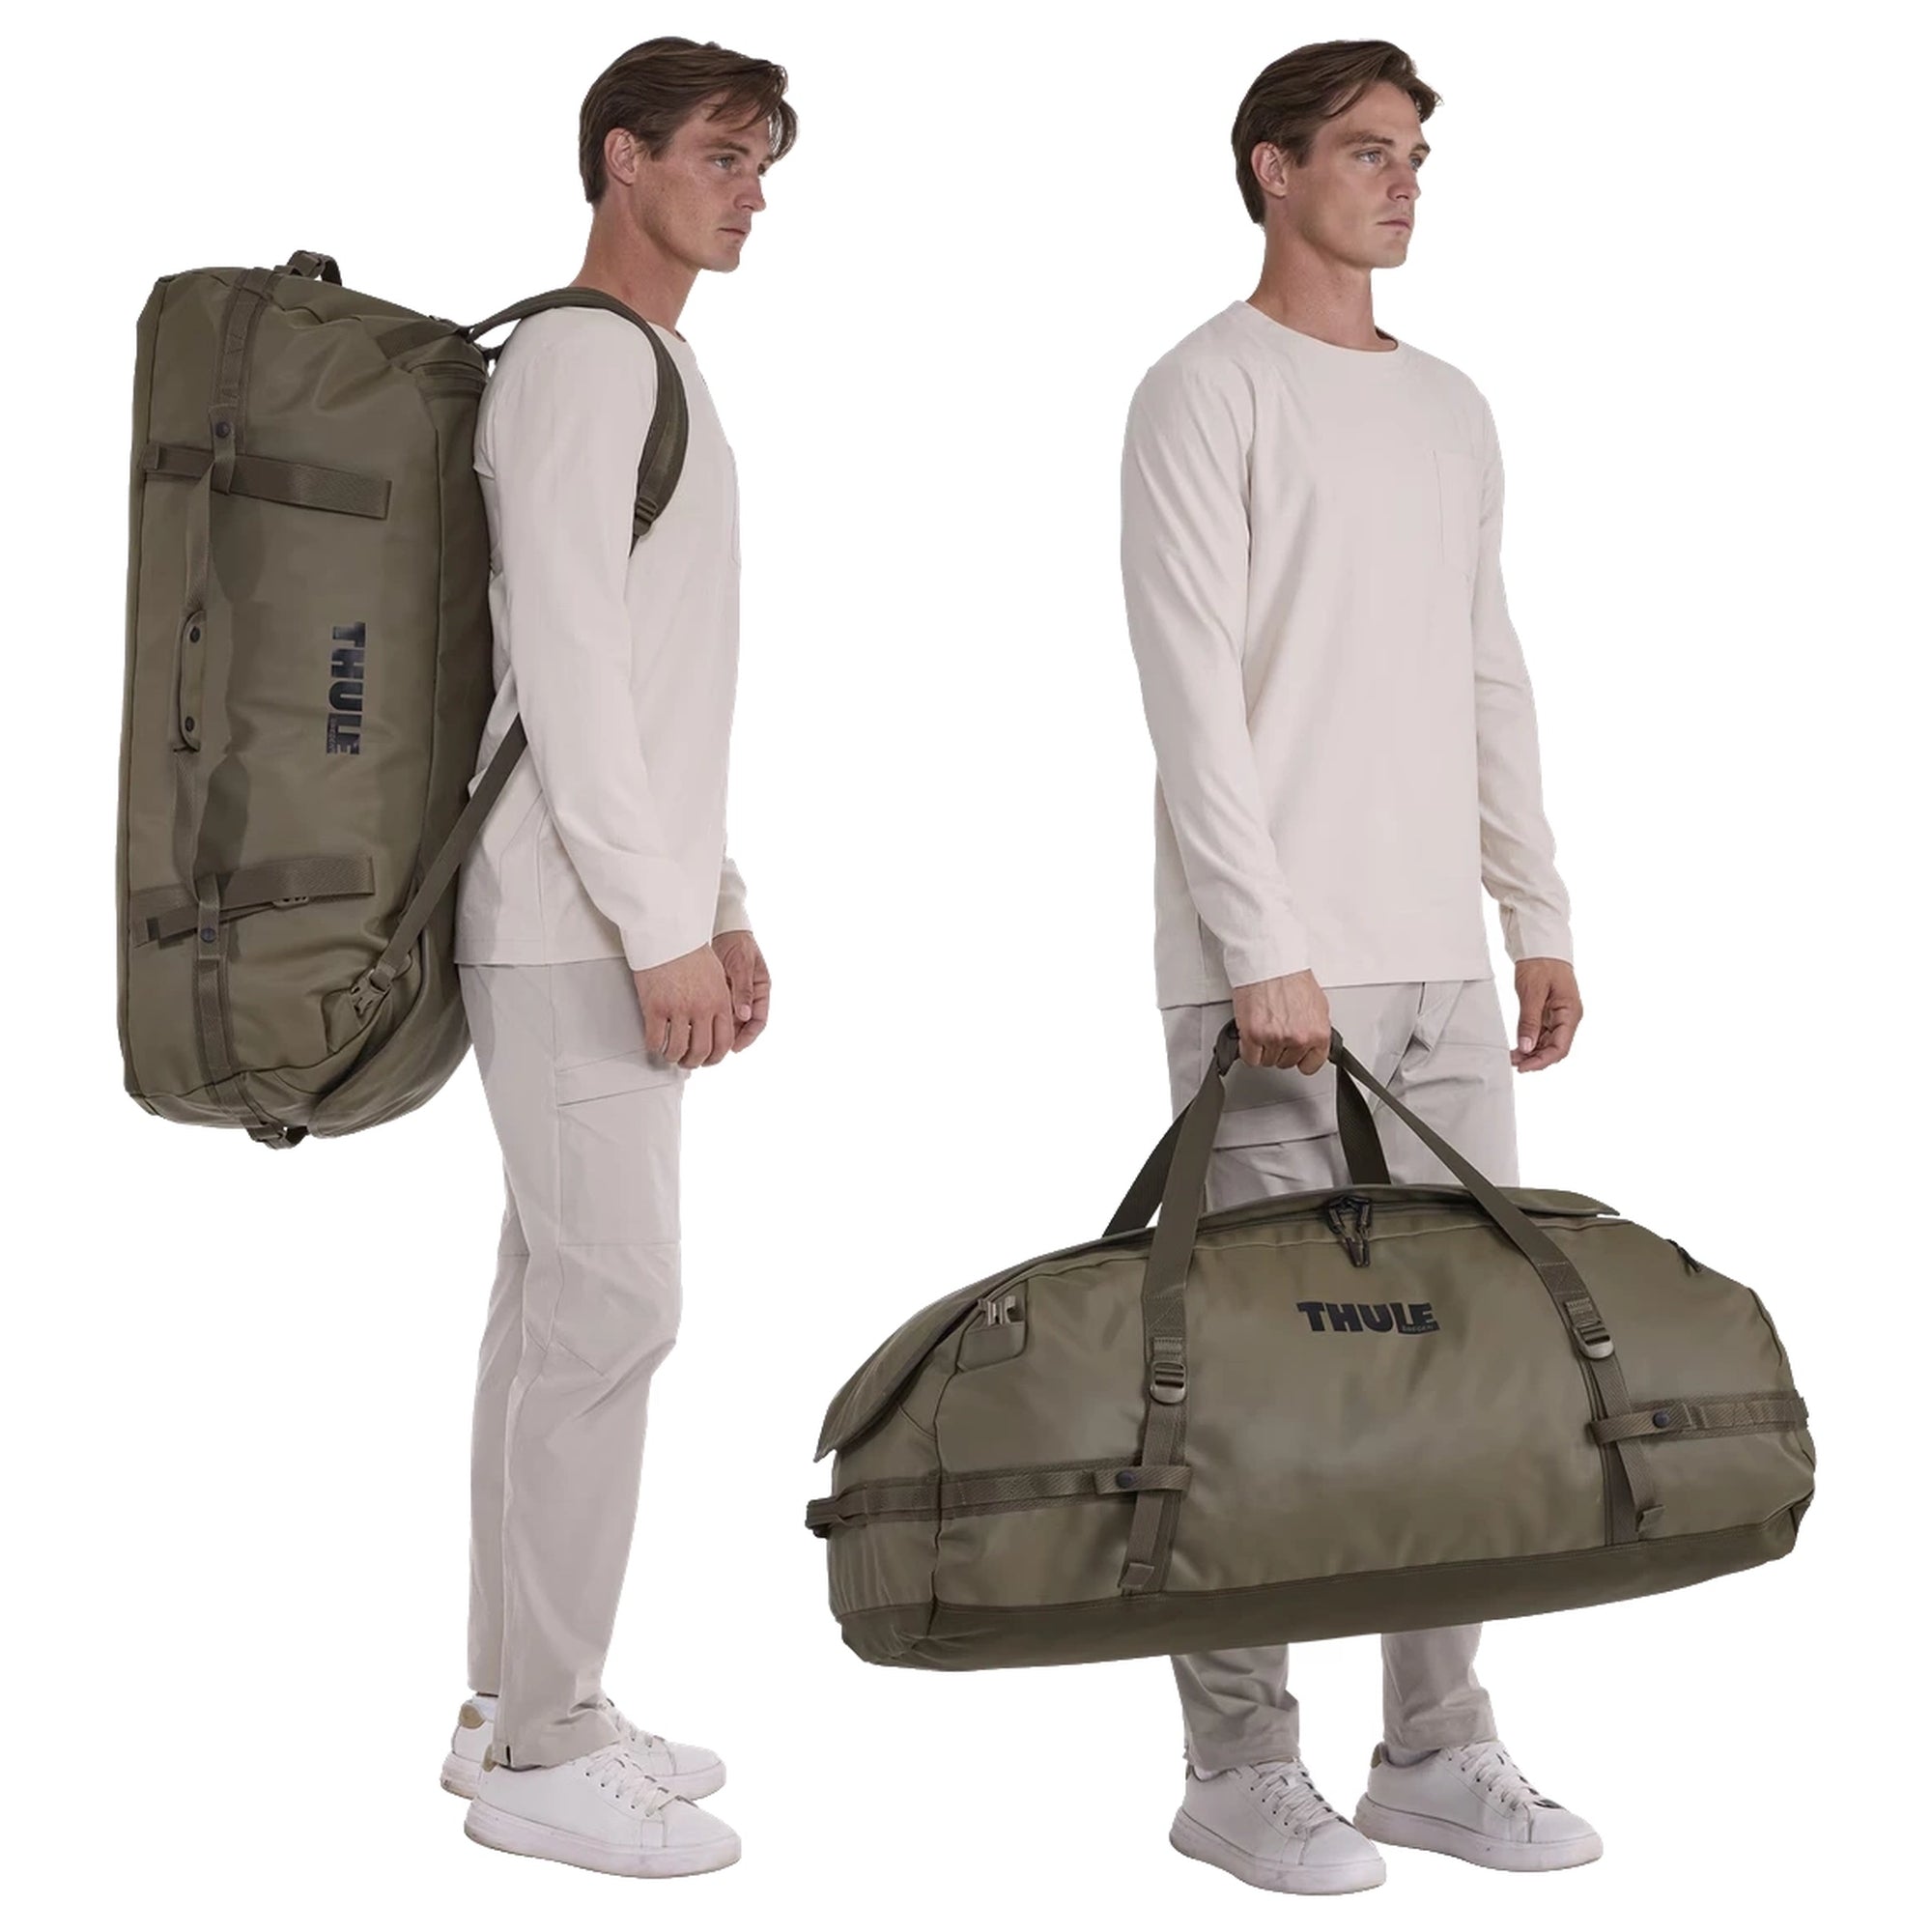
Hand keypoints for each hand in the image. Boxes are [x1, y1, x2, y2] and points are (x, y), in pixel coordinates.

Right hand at [633, 944, 735, 1067]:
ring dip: (674, 1058)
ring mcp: (679, 1009)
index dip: (715, 1057)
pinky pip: (656, 1040)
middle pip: (702, 1051)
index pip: (724, 1042)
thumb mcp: (716, 976)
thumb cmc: (690, 950)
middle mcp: (703, 1009)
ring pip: (679, 1050)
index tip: (708, 1059)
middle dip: (695, 1062)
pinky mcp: (656, 1008)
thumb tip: (718, 1022)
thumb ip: (719, 1001)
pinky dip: (655, 1047)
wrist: (669, 933)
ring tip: (670, 1055)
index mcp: (721, 1001)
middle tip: (687, 1062)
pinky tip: (655, 1045)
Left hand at [711, 927, 769, 1051]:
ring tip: (705, 1040)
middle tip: (716, 1049)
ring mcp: (734, 994)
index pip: (759, 1021)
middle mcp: (748, 995)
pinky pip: (716, 1011)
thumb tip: (745, 1014)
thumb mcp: (742, 965)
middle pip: (743, 1025)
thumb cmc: (737, 941)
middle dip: (731, 1038)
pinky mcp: (719, 992)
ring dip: (718, 1031)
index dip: (748, 1037)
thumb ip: (743, 990)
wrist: (723, 926)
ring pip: (728, 1020)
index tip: (735, 1047)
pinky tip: (697, 1026)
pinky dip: (708, 1019)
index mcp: (761, 990)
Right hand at [1231, 968, 1331, 1072]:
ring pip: (1267, 1061)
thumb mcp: (1317, 1004)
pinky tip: (1252, 1033)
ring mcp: (1275, 1038)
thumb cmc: (1290, 975)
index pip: (1311, 1065)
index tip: (1295, 1052)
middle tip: (1276, 1029)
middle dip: (1280, 1048)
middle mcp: (1298, 1038)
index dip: (1300, 1057)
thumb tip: (1311, 1042)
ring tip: (1265, 1025)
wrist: (1269, 961)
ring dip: (1263, 1047)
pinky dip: (1248, 1048)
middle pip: (1286, 1062)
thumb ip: (1314, 1029)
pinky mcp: (1253, 1035)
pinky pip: (1250, 1058)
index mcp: (1318, 1032)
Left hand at [1512, 957, 1582, 1070]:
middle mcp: (1568, 1017)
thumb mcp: (1532, 992)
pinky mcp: (1549, 1013)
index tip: (1524, 1067)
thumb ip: (1529, 1021)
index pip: (1560, 1047)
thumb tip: (1526, 1047)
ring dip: (1531, 1052)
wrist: (1540, 945)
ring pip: (1548, 1043)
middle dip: (1535, 1059)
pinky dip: (1530, 1042)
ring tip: (1512, 1056)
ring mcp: (1559, 1016)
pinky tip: (1518, 1047)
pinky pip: (1542, 1033)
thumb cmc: (1541, 963)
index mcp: (1570, 1013)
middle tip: (1513, 1063)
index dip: (1542, 1061)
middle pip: (1554, 1048)